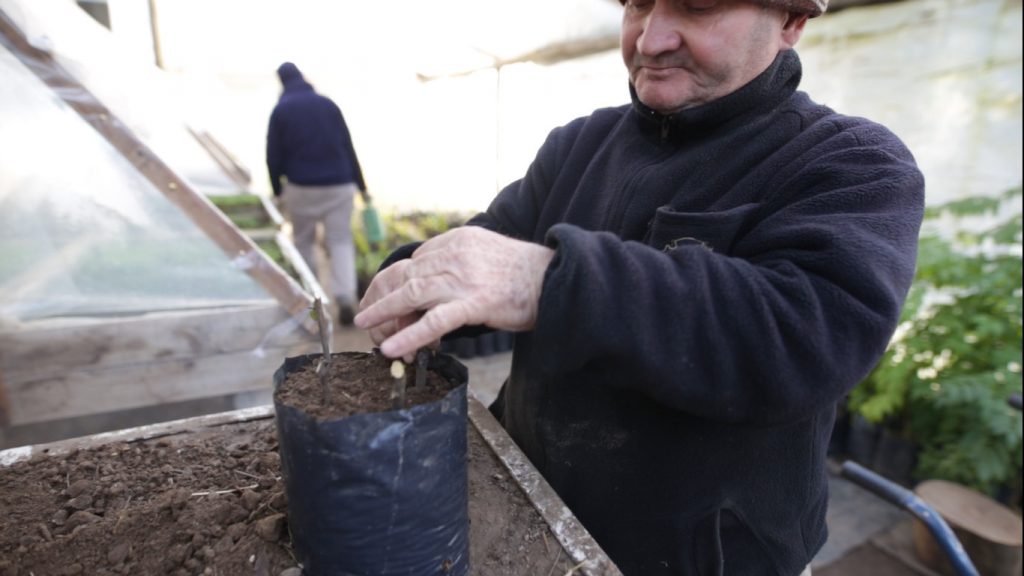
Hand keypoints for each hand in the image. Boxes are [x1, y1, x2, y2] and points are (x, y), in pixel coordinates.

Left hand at [355, 227, 553, 359]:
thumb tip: (433, 280)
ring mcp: (464, 278)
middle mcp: (456, 253)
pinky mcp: (475, 302)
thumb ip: (459, 261)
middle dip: (382, 296)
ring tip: (365, 324)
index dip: (397, 282)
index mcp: (457, 239)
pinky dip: (409, 335)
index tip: (386, 300)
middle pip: (407, 275)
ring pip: (413, 294)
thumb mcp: (486, 254)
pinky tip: (392, 347)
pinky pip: (434, 320)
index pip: (416, 260)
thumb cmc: (524, 273)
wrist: (558, 279)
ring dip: (384, 311)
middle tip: (365, 314)